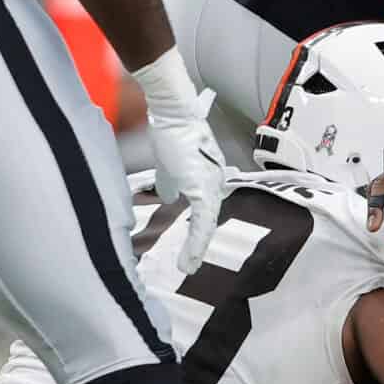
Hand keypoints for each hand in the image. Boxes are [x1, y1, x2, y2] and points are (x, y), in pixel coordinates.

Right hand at [130, 53, 226, 273]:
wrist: (173, 115)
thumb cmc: (171, 134)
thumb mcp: (169, 167)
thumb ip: (170, 184)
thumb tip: (168, 199)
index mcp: (209, 179)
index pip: (206, 212)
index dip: (199, 232)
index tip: (192, 252)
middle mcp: (216, 183)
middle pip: (209, 220)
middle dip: (199, 245)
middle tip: (189, 266)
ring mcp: (212, 185)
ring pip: (207, 224)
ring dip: (197, 249)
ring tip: (187, 268)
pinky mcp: (204, 188)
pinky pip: (203, 221)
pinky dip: (197, 242)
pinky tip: (189, 258)